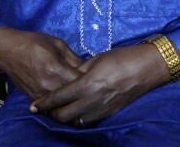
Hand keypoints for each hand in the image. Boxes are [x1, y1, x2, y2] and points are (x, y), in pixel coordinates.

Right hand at [0, 26, 83, 100]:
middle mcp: (48, 85)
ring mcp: (39, 94)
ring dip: (71, 102)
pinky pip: (50, 107)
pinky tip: (66, 101)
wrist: (7, 50)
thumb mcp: (58, 44)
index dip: (89, 81)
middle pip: (72, 97)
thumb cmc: (34, 42)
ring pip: (61, 106)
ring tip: (80, 97)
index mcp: (56, 69)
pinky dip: (59, 105)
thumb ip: (74, 58)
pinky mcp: (33, 98)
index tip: (95, 78)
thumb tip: (88, 69)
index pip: (79, 82)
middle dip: (82, 94)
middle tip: (90, 90)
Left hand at [29, 43, 169, 125]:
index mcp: (86, 84)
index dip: (44, 103)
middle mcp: (92, 100)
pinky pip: (90, 121)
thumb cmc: (120, 58)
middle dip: (52, 114)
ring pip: (76, 121)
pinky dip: (80, 118)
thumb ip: (79, 70)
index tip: (33, 106)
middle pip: (64, 115)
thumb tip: (67, 76)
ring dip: (66, 118)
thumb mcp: (96, 60)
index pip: (58, 97)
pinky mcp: (110, 113)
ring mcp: (102, 109)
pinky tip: (78, 112)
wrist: (146, 68)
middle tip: (45, 109)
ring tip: (60, 111)